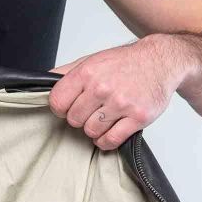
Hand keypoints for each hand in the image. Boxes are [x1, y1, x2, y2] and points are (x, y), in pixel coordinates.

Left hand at [48, 34, 187, 149]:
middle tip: (92, 110)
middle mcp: (102, 87)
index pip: (57, 103)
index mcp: (88, 72)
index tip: (70, 106)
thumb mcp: (92, 60)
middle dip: (80, 118)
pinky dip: (107, 140)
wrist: (161, 61)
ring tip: (104, 118)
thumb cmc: (124, 63)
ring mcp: (121, 103)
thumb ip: (66, 73)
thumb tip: (40, 81)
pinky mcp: (137, 117)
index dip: (61, 108)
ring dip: (95, 129)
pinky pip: (110, 141)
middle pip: (73, 120)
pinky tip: (111, 129)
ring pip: (90, 132)